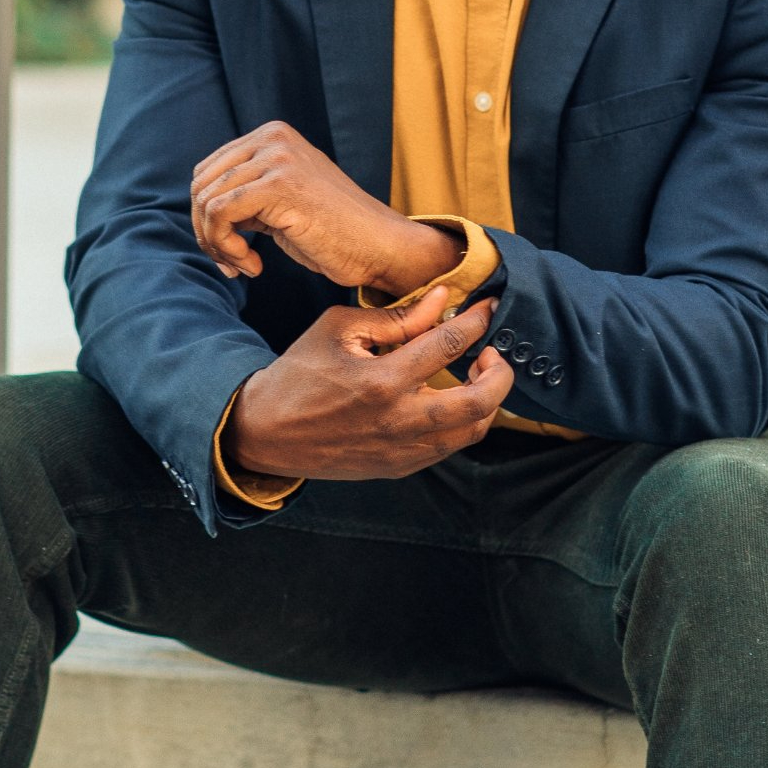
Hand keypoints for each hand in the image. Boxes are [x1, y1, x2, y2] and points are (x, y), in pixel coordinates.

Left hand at [191, 121, 461, 293]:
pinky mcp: (278, 184)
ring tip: (244, 267)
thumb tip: (198, 202)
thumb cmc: (333, 232)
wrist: (379, 246)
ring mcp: (276, 157)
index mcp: (272, 135)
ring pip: (206, 202)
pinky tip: (254, 267)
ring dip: (217, 245)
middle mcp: (272, 138)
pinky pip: (220, 215)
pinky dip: (227, 248)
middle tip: (232, 264)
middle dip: (207, 232)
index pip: (208, 171)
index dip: (206, 217)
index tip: (229, 251)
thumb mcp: (281, 199)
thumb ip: (247, 190)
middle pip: (201, 185)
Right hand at [225, 288, 513, 482]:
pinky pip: (449, 445)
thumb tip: (442, 300)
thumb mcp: (340, 329)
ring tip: (475, 373)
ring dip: (487, 399)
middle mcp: (400, 421)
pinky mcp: (400, 467)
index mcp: (383, 381)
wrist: (267, 430)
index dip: (477, 320)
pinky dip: (463, 419)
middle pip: (481, 401)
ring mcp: (403, 450)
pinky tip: (452, 396)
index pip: (450, 344)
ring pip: (472, 429)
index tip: (489, 305)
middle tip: (491, 350)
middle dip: (500, 372)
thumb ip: (397, 318)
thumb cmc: (300, 372)